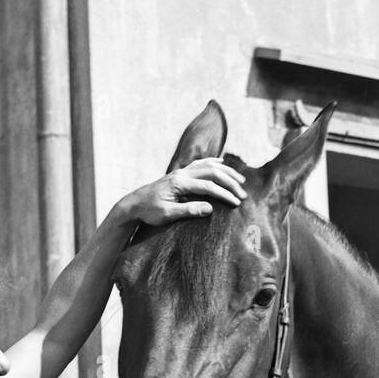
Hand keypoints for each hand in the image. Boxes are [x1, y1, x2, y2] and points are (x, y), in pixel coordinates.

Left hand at [124, 159, 246, 225]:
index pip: (208, 186)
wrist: (134, 204)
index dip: (224, 194)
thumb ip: (188, 211)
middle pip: (212, 172)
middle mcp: (182, 173)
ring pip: (208, 165)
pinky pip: (200, 164)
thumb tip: (210, 208)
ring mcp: (181, 171)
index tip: (237, 203)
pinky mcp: (180, 173)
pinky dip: (213, 163)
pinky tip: (222, 164)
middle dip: (230, 182)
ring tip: (240, 180)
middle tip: (243, 194)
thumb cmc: (149, 211)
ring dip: (226, 172)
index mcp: (179, 183)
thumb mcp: (167, 215)